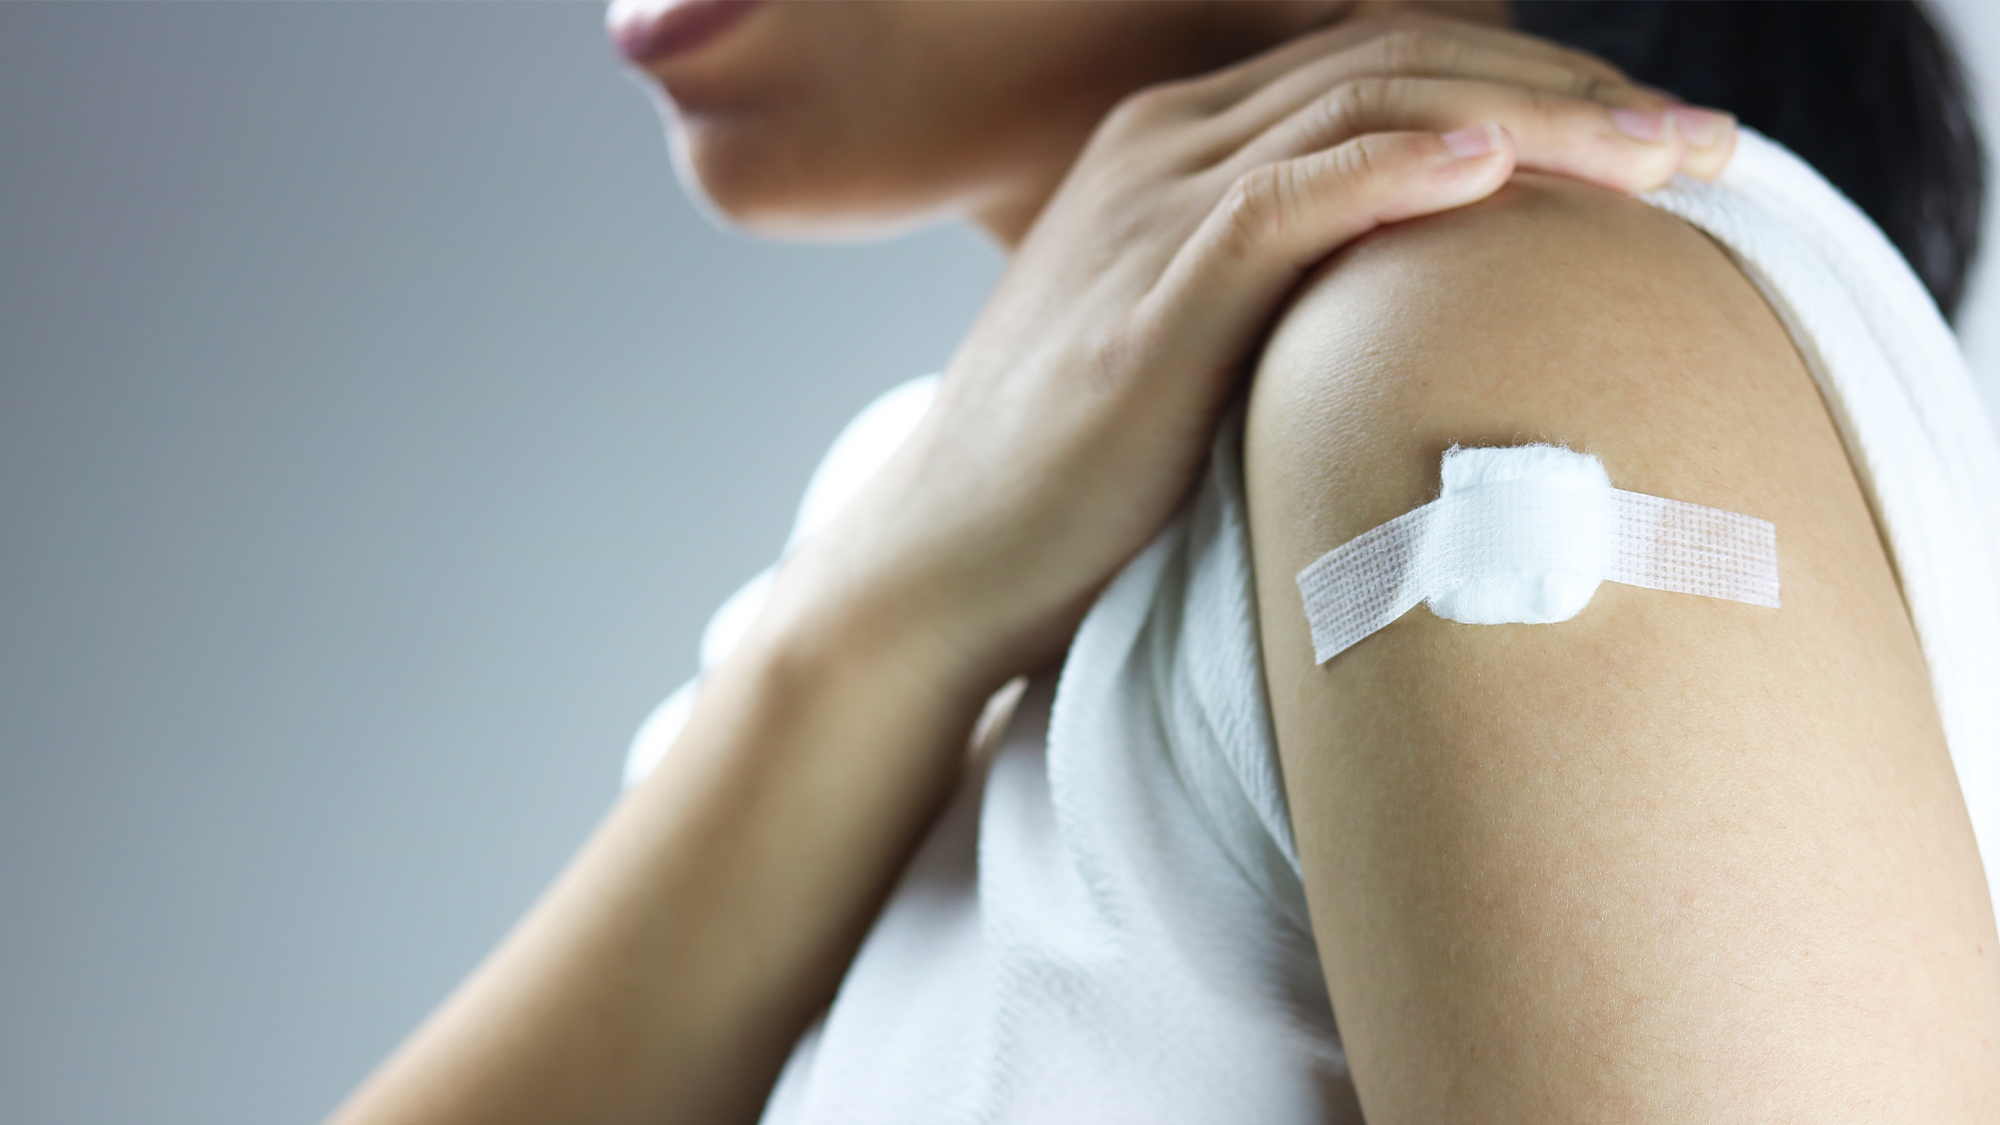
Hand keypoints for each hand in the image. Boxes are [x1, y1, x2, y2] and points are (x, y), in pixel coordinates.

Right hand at [763, 14, 1735, 701]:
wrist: (939, 568)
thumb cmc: (1072, 481)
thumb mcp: (1186, 350)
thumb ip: (1284, 294)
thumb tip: (1415, 318)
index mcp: (1177, 150)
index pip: (1383, 64)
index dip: (1531, 80)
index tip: (1648, 139)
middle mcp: (1164, 149)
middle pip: (1398, 59)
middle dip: (1569, 85)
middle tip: (1705, 143)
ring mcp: (1152, 214)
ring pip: (1369, 109)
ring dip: (1537, 119)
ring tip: (1668, 158)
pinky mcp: (1152, 301)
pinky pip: (1289, 200)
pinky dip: (1401, 172)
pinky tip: (1499, 171)